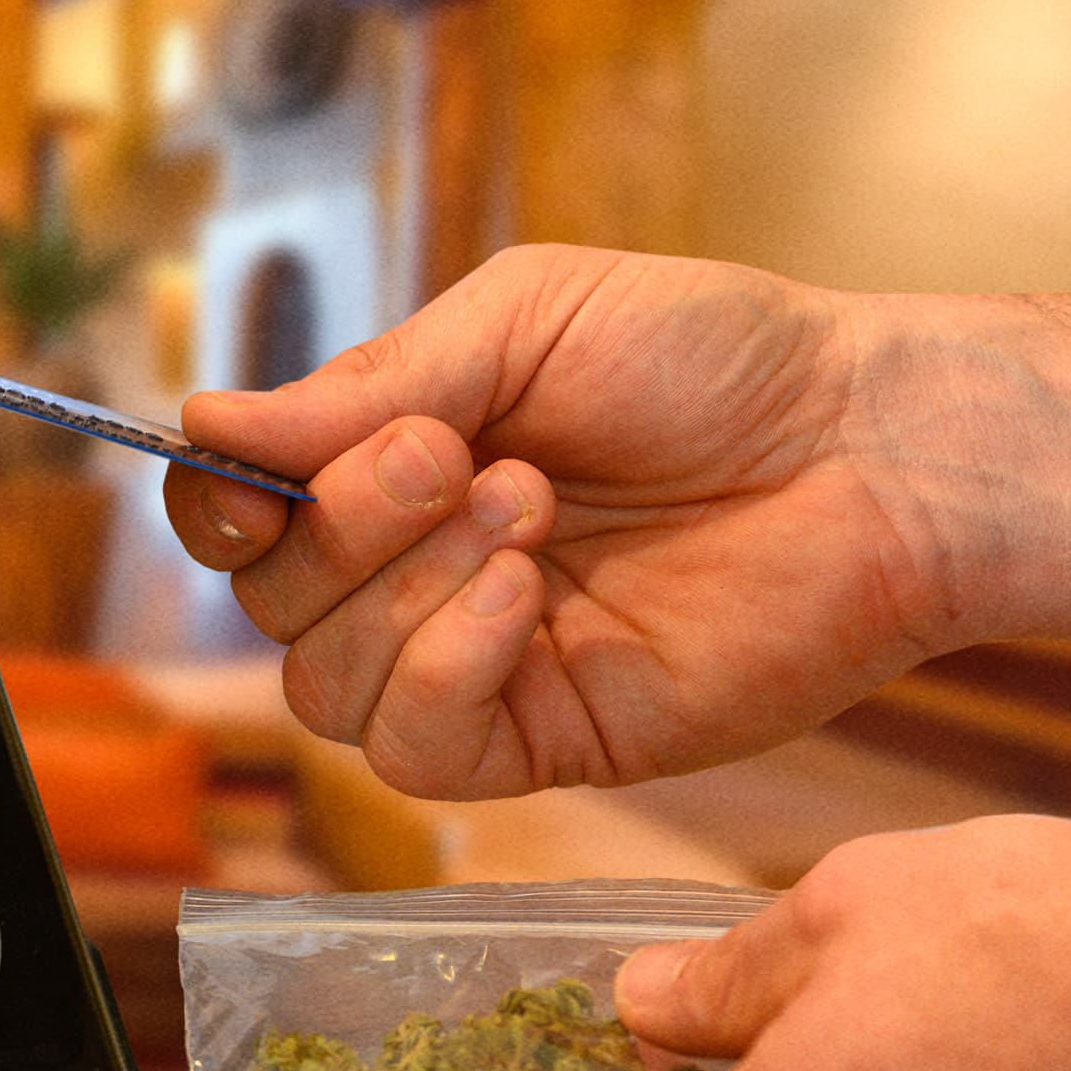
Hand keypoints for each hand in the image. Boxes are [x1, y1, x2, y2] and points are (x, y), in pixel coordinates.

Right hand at [162, 244, 952, 796]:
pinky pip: (414, 749)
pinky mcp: (538, 740)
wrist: (868, 447)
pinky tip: (528, 599)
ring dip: (407, 591)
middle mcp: (411, 578)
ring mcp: (472, 666)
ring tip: (530, 509)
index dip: (217, 505)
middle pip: (270, 606)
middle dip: (347, 523)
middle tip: (460, 455)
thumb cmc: (712, 360)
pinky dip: (447, 667)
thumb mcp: (521, 320)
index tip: (258, 466)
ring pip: (324, 690)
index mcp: (389, 474)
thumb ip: (364, 384)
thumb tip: (203, 423)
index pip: (234, 523)